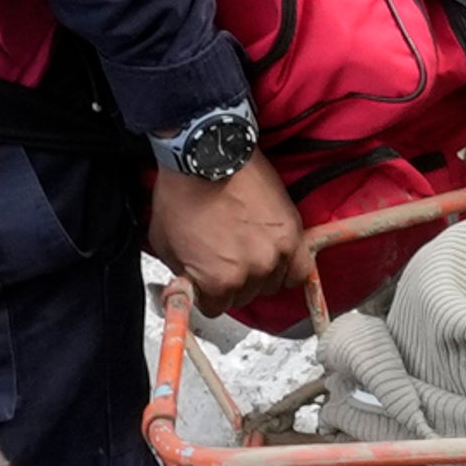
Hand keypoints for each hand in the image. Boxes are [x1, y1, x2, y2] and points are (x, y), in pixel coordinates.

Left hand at [148, 161, 308, 317]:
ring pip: (273, 284)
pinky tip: (277, 259)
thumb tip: (188, 288)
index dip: (207, 293)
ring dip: (261, 275)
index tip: (205, 280)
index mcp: (218, 280)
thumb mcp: (164, 244)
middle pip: (246, 297)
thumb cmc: (183, 195)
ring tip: (248, 252)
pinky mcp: (293, 233)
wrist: (208, 157)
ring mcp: (277, 253)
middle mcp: (253, 271)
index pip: (216, 308)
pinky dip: (290, 269)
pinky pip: (301, 269)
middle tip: (224, 260)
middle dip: (233, 283)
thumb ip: (182, 274)